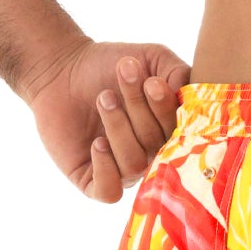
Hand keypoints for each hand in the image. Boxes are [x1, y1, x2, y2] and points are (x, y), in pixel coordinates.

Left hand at [26, 38, 190, 199]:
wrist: (62, 69)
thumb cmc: (110, 65)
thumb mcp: (153, 58)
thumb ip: (179, 73)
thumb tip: (188, 99)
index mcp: (169, 130)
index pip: (180, 132)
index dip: (166, 110)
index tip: (150, 81)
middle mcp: (150, 154)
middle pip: (156, 145)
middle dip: (138, 108)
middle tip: (121, 76)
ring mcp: (122, 169)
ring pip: (134, 165)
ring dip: (118, 128)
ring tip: (103, 98)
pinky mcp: (92, 181)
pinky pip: (110, 191)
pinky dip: (106, 168)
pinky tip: (96, 143)